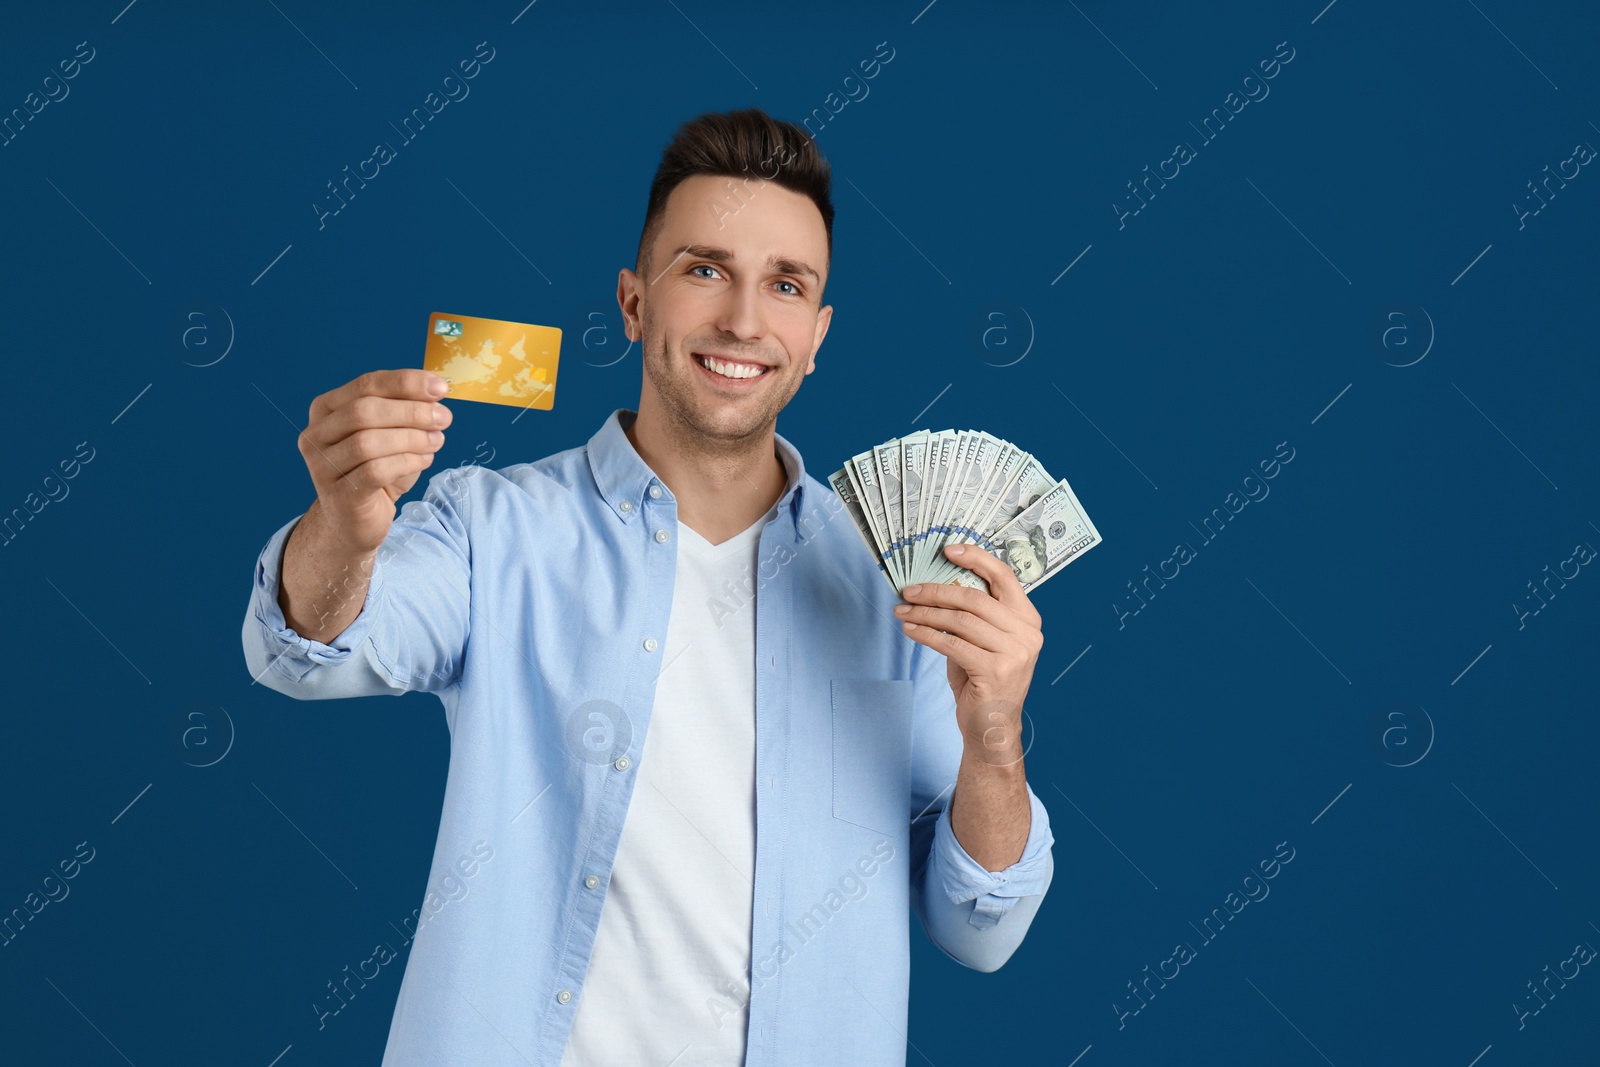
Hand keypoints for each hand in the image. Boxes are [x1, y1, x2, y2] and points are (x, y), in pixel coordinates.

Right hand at [298, 369, 452, 553]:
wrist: (358, 519)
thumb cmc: (377, 469)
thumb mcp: (391, 432)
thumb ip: (406, 408)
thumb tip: (436, 388)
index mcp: (326, 409)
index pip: (365, 384)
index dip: (405, 383)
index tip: (440, 387)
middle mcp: (316, 434)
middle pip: (363, 411)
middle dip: (411, 411)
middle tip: (444, 418)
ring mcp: (322, 466)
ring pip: (367, 442)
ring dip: (411, 438)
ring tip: (437, 441)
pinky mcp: (339, 495)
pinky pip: (375, 472)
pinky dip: (406, 462)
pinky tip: (424, 460)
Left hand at [893, 543, 1043, 761]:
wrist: (993, 728)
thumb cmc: (984, 680)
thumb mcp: (983, 641)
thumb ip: (973, 614)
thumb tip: (938, 584)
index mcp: (1028, 618)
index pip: (1004, 576)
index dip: (976, 558)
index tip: (948, 550)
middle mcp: (1026, 633)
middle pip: (974, 598)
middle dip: (936, 591)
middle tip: (909, 590)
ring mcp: (1014, 652)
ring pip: (960, 620)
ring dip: (925, 613)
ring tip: (903, 611)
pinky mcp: (995, 671)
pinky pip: (952, 644)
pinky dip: (927, 634)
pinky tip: (911, 630)